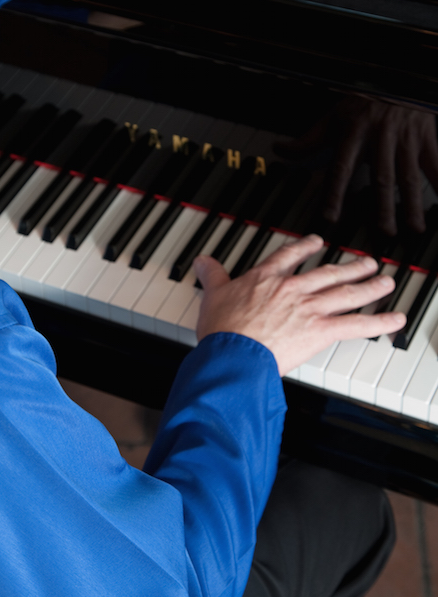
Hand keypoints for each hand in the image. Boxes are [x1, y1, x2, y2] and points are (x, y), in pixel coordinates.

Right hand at [194, 235, 405, 376]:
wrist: (234, 354)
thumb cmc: (223, 330)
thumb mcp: (212, 295)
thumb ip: (212, 275)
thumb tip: (201, 262)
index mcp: (266, 278)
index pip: (290, 256)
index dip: (305, 247)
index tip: (316, 242)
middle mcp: (292, 289)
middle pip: (327, 272)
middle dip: (350, 266)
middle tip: (367, 262)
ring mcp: (309, 309)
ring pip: (345, 293)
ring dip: (369, 286)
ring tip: (386, 281)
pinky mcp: (320, 331)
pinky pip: (356, 325)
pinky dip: (379, 322)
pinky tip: (394, 319)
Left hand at [277, 96, 437, 233]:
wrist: (398, 77)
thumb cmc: (364, 100)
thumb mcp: (333, 116)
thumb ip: (308, 139)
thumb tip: (279, 149)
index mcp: (353, 135)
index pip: (341, 170)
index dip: (334, 194)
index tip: (331, 218)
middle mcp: (380, 139)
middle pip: (381, 178)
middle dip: (383, 207)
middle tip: (384, 232)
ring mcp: (406, 139)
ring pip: (409, 176)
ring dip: (412, 204)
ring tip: (414, 228)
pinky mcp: (427, 139)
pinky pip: (436, 165)